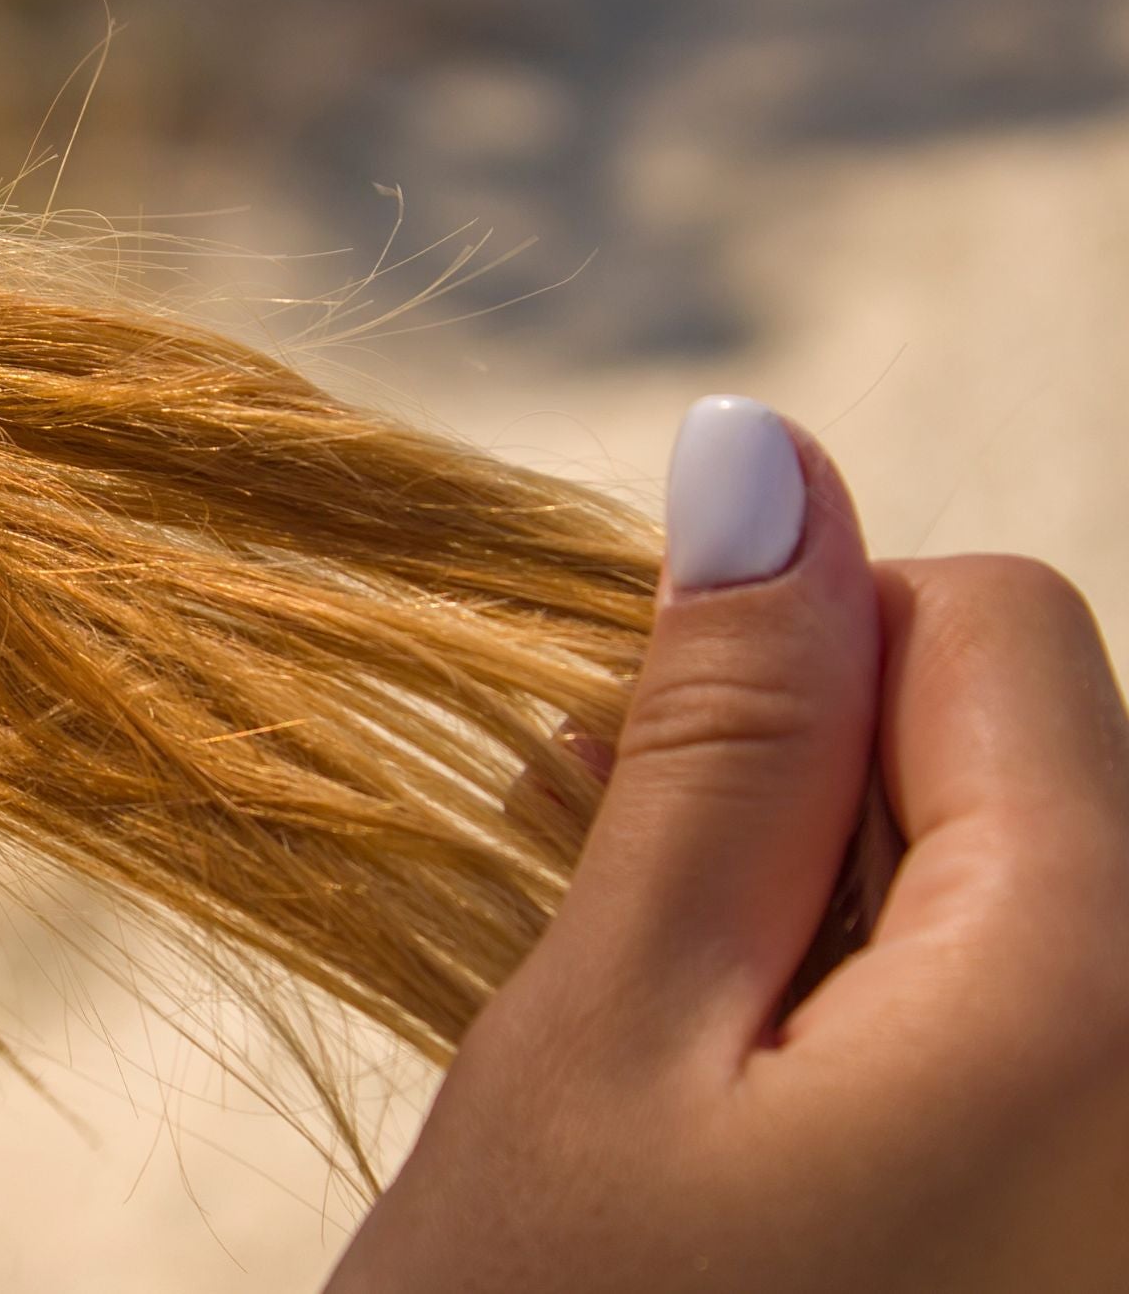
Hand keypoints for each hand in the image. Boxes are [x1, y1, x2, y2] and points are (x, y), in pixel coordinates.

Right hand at [332, 397, 1128, 1290]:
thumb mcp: (599, 1040)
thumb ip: (714, 744)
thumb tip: (764, 456)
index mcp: (1096, 1003)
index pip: (999, 631)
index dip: (791, 657)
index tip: (627, 785)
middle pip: (1026, 769)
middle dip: (800, 790)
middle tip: (595, 908)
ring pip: (1012, 903)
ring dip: (814, 915)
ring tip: (645, 1035)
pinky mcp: (1083, 1233)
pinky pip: (1017, 1039)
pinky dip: (865, 1032)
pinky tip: (729, 1116)